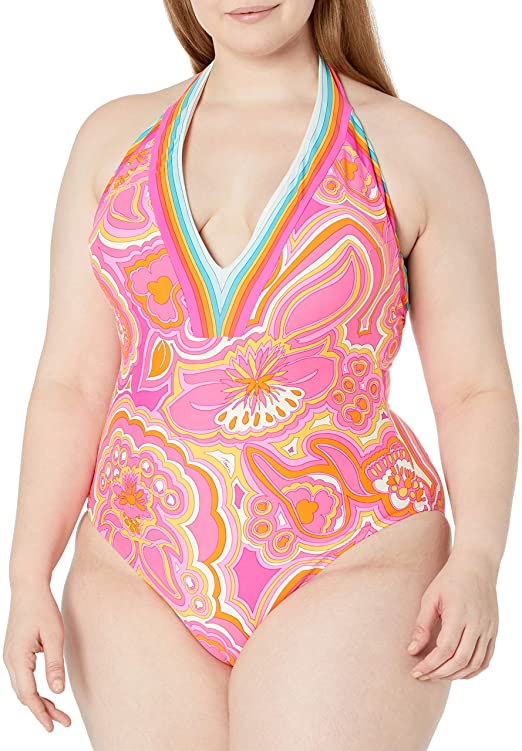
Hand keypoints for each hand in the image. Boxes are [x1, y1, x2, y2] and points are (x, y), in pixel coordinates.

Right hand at [3, 582, 71, 731]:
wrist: (28, 588)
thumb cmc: (43, 609)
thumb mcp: (54, 636)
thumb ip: (55, 664)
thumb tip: (58, 692)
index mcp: (18, 658)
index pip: (29, 695)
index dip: (41, 713)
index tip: (53, 726)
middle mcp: (10, 660)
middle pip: (25, 695)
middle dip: (43, 711)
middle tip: (63, 722)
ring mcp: (10, 657)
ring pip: (23, 688)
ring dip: (39, 701)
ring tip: (58, 713)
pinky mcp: (15, 652)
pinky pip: (23, 678)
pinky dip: (34, 689)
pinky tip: (48, 694)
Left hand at [407, 548, 498, 680]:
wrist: (476, 566)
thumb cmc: (449, 580)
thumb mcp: (430, 598)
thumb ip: (422, 626)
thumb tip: (412, 651)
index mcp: (459, 615)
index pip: (444, 650)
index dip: (429, 664)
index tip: (416, 671)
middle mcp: (477, 625)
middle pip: (459, 661)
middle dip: (439, 673)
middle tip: (423, 675)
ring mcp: (488, 629)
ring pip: (474, 664)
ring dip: (454, 675)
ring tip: (437, 675)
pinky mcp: (494, 631)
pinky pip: (485, 659)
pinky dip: (472, 671)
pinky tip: (457, 672)